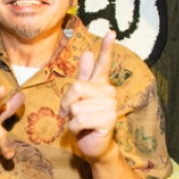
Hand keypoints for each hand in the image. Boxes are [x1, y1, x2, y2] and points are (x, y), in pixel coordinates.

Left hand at [59, 31, 117, 162]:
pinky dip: (74, 128)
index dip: (106, 48)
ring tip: (80, 124)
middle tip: (69, 114)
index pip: (103, 63)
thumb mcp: (79, 99)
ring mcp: (110, 106)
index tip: (111, 32)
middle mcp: (108, 92)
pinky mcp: (108, 120)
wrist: (94, 146)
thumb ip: (83, 78)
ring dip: (71, 119)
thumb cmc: (84, 122)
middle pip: (76, 88)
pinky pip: (79, 119)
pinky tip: (82, 131)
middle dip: (66, 104)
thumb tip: (86, 52)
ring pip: (76, 106)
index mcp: (100, 85)